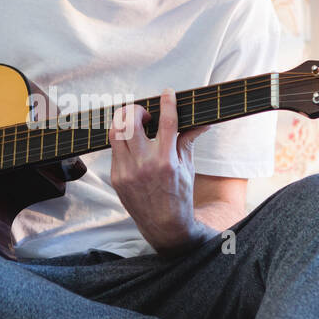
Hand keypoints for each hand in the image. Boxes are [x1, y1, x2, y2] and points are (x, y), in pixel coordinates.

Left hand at [109, 87, 211, 252]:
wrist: (164, 226)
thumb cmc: (179, 195)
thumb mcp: (188, 167)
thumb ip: (189, 140)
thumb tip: (204, 121)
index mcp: (166, 161)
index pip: (166, 122)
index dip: (167, 103)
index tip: (167, 93)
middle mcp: (144, 165)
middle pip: (129, 122)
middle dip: (137, 110)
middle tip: (146, 114)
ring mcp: (127, 172)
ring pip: (115, 132)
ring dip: (124, 122)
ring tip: (136, 126)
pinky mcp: (116, 177)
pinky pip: (114, 150)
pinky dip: (122, 141)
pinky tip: (132, 144)